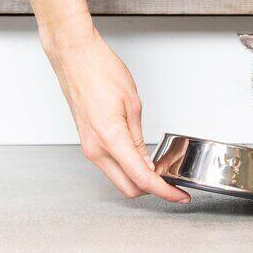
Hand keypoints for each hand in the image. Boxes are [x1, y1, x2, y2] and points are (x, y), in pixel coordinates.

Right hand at [43, 25, 189, 203]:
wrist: (73, 57)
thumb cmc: (99, 70)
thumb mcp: (132, 104)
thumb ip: (139, 140)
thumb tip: (146, 164)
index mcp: (110, 139)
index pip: (141, 178)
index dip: (164, 191)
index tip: (178, 195)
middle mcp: (95, 149)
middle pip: (128, 188)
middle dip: (152, 189)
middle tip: (172, 180)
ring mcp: (89, 147)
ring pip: (118, 178)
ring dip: (139, 177)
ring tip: (160, 165)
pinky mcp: (88, 142)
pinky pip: (110, 165)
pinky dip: (128, 167)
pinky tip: (141, 157)